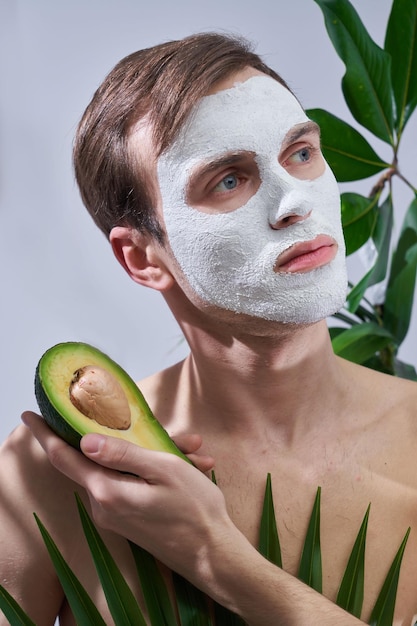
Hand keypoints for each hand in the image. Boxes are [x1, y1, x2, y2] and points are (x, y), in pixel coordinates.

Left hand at [21, 411, 231, 582]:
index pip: (64, 457)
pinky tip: (189, 467)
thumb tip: (84, 440)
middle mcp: (102, 506)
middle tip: (177, 436)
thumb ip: (122, 455)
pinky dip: (153, 472)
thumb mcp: (163, 470)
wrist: (212, 554)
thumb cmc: (194, 509)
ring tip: (193, 452)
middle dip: (130, 438)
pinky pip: (130, 484)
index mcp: (107, 491)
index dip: (45, 433)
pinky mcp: (125, 519)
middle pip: (101, 459)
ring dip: (151, 455)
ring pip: (120, 470)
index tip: (29, 414)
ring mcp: (113, 515)